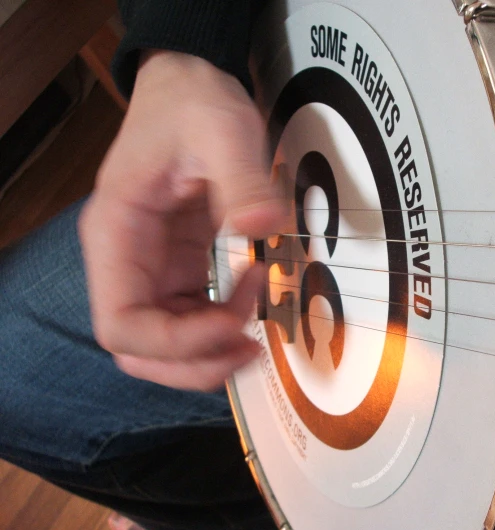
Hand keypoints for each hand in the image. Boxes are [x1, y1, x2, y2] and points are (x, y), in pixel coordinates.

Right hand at [79, 51, 284, 389]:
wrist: (190, 85)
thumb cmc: (192, 102)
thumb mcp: (222, 129)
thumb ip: (242, 180)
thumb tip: (263, 228)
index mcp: (116, 232)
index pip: (122, 324)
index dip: (175, 342)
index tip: (233, 321)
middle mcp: (125, 260)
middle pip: (138, 348)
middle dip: (193, 362)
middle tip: (249, 348)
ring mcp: (151, 267)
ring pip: (162, 343)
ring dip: (209, 352)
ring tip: (256, 330)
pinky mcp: (178, 265)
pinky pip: (188, 317)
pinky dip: (220, 325)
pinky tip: (252, 299)